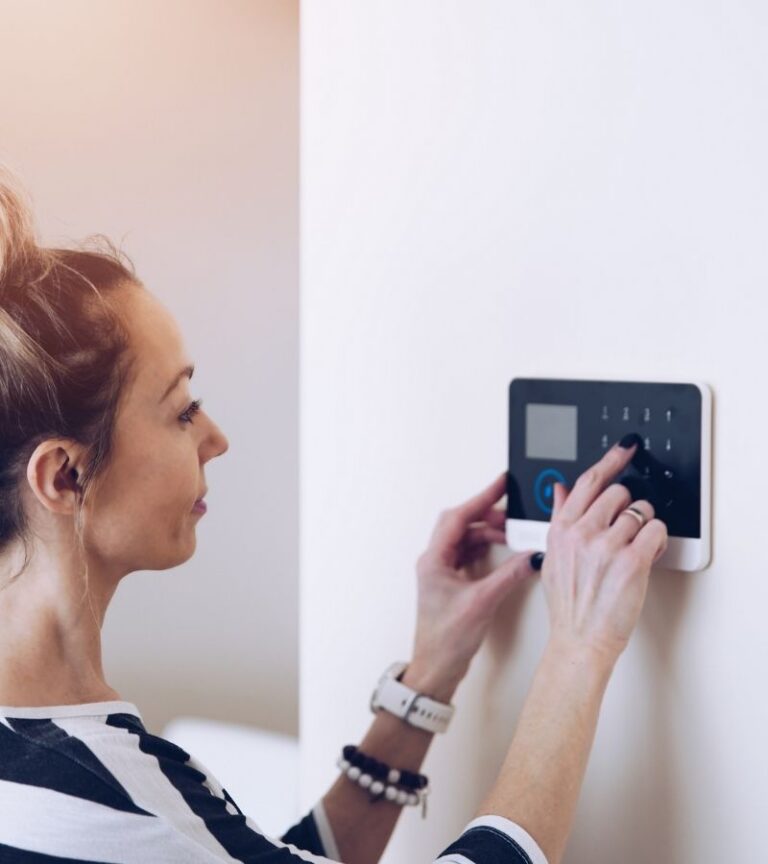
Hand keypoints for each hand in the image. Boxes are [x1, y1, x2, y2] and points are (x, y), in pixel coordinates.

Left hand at [406, 472, 537, 700]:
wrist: (435, 669)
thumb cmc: (445, 641)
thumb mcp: (483, 603)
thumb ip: (509, 576)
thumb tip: (531, 556)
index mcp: (434, 560)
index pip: (458, 517)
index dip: (482, 498)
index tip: (501, 484)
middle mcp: (434, 561)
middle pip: (461, 524)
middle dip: (487, 515)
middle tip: (511, 513)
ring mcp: (441, 571)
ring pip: (465, 539)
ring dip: (487, 533)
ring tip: (511, 533)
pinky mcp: (449, 582)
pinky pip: (468, 554)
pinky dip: (485, 548)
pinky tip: (502, 552)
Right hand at [542, 439, 668, 664]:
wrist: (580, 639)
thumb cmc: (569, 604)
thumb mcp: (553, 555)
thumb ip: (559, 517)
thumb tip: (559, 489)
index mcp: (562, 528)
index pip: (589, 482)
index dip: (611, 460)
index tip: (625, 448)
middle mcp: (582, 532)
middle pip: (620, 493)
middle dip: (628, 508)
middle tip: (625, 530)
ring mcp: (606, 546)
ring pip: (641, 512)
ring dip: (643, 527)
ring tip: (632, 550)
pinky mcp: (631, 561)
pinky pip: (656, 531)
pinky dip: (656, 542)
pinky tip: (644, 557)